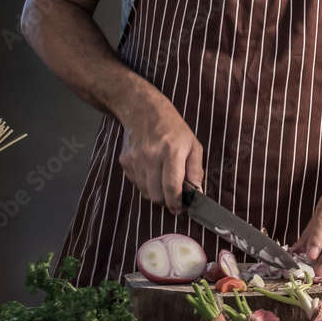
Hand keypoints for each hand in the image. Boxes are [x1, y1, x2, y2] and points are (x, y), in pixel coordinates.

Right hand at [117, 95, 203, 213]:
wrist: (143, 111)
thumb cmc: (173, 128)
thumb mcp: (193, 145)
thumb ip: (196, 170)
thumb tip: (197, 193)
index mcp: (171, 151)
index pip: (172, 187)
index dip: (176, 203)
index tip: (180, 210)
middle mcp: (151, 155)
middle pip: (156, 194)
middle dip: (166, 201)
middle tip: (173, 198)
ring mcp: (135, 159)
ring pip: (145, 192)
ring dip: (156, 193)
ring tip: (163, 181)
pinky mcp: (124, 161)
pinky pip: (136, 183)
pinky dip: (145, 184)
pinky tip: (152, 172)